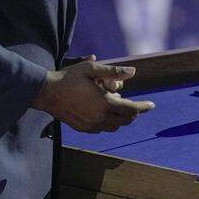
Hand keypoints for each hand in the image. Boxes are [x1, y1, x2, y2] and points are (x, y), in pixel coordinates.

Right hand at [32, 57, 152, 132]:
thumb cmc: (69, 78)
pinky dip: (108, 121)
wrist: (47, 93)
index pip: (132, 109)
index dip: (144, 107)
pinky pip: (102, 128)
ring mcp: (91, 126)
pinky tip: (103, 110)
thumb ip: (114, 71)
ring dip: (120, 117)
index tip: (152, 105)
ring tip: (116, 103)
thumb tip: (133, 72)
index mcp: (105, 104)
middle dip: (132, 111)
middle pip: (126, 120)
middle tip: (133, 102)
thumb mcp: (92, 69)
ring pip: (115, 126)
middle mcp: (100, 118)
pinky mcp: (84, 128)